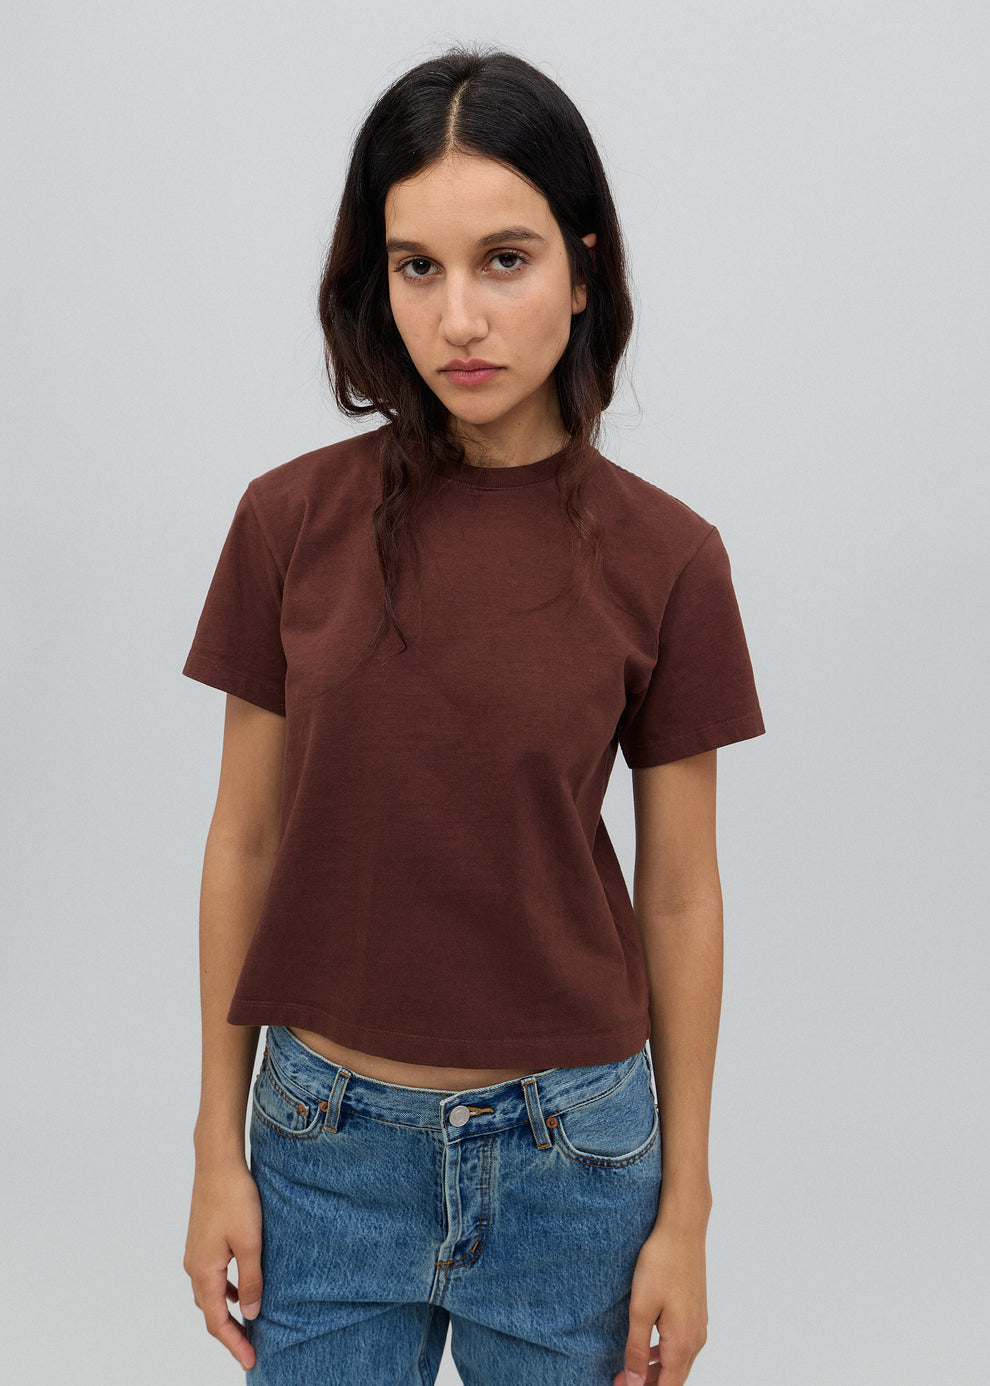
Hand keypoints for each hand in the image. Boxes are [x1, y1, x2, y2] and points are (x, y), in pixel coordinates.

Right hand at [183, 1160, 263, 1371]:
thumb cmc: (235, 1198)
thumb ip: (251, 1280)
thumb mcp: (250, 1242)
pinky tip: (241, 1289)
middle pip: (210, 1312)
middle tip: (251, 1349)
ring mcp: (196, 1253)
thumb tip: (251, 1314)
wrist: (217, 1162)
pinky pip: (212, 1277)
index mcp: (204, 1271)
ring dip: (227, 1312)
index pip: (217, 1321)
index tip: (251, 1360)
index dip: (234, 1344)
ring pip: (210, 1294)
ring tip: (249, 1324)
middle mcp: (194, 1267)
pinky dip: (225, 1291)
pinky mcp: (202, 1241)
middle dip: (229, 1334)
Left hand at [614, 1216, 708, 1385]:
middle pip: (674, 1377)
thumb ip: (636, 1348)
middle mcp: (696, 1338)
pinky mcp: (696, 1312)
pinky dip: (663, 1353)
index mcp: (683, 1342)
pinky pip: (681, 1344)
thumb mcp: (641, 1307)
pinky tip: (647, 1347)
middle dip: (647, 1383)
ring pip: (678, 1361)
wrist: (683, 1230)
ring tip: (628, 1369)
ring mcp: (699, 1325)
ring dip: (654, 1370)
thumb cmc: (661, 1264)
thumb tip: (634, 1381)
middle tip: (619, 1379)